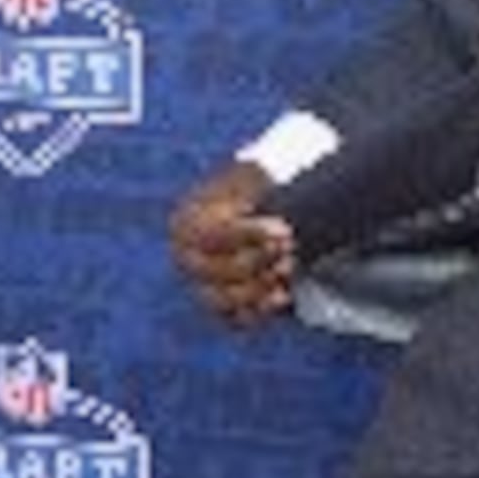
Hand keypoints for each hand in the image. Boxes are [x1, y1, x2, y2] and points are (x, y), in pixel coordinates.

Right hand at [170, 161, 295, 327]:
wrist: (264, 223)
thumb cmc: (262, 197)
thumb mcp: (261, 179)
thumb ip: (264, 175)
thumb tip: (290, 158)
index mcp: (190, 222)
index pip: (213, 235)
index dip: (250, 236)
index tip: (284, 231)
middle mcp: (186, 257)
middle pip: (220, 270)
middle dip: (260, 261)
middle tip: (291, 248)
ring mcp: (201, 285)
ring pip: (223, 299)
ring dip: (260, 287)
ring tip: (289, 269)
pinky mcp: (220, 307)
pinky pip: (234, 319)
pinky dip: (259, 311)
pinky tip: (283, 295)